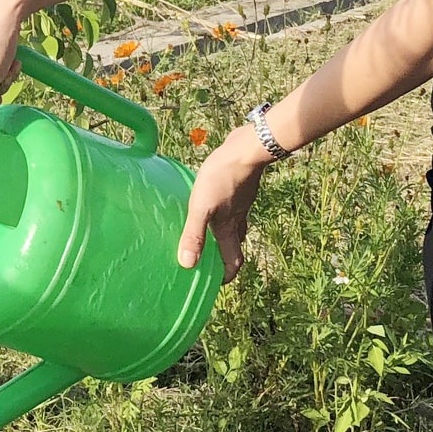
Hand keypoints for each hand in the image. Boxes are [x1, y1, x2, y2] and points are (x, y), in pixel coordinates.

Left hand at [179, 128, 273, 272]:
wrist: (245, 150)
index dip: (227, 274)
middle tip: (211, 258)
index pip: (233, 260)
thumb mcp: (201, 208)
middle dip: (225, 254)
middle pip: (235, 243)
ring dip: (226, 232)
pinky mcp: (241, 186)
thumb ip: (194, 234)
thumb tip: (187, 264)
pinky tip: (215, 201)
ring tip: (211, 232)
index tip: (218, 282)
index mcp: (229, 228)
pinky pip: (235, 205)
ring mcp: (242, 201)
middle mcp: (238, 218)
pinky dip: (226, 211)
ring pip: (236, 224)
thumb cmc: (222, 178)